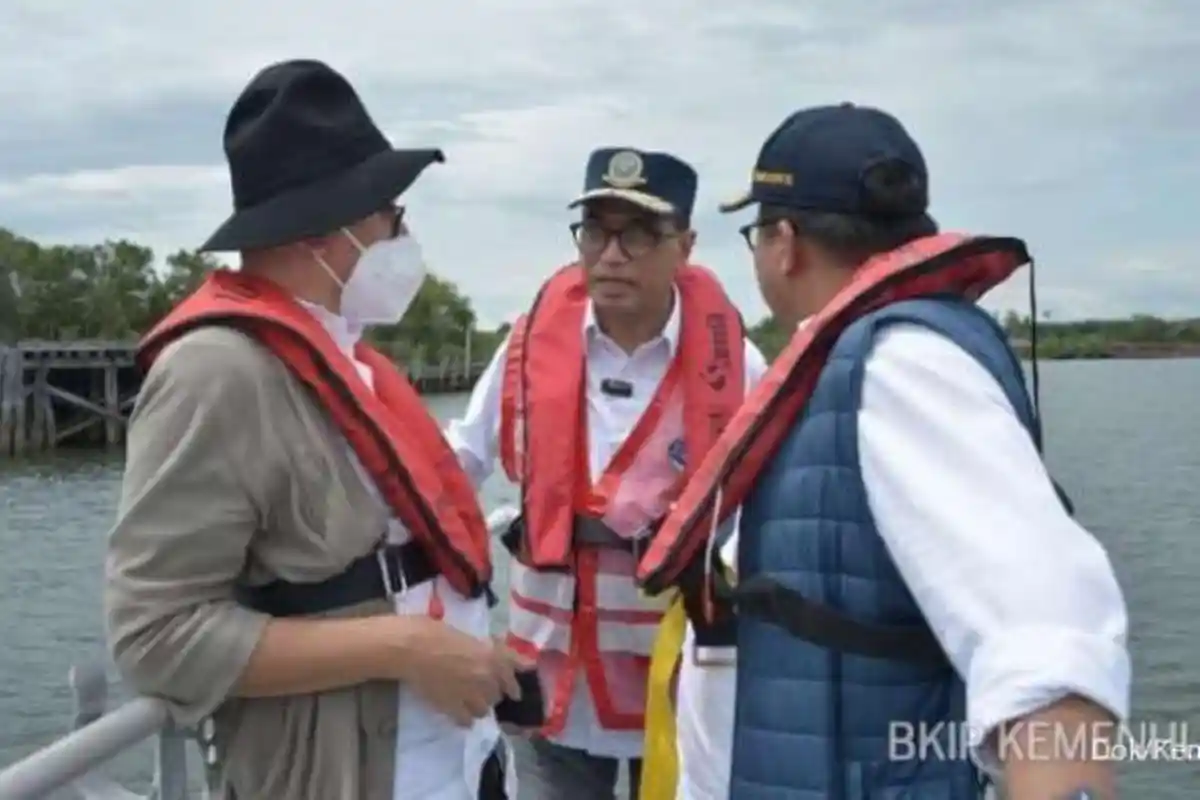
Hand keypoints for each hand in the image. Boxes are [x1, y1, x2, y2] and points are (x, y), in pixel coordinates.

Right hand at [391, 618, 519, 726]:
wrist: (410, 647)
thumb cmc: (433, 631)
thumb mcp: (466, 635)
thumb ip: (483, 648)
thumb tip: (489, 654)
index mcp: (491, 655)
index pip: (513, 671)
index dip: (514, 682)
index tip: (516, 691)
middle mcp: (486, 677)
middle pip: (498, 694)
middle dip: (491, 692)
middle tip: (481, 690)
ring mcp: (470, 694)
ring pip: (484, 710)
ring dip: (479, 706)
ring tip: (469, 703)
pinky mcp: (452, 707)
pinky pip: (467, 721)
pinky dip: (465, 719)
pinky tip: (459, 715)